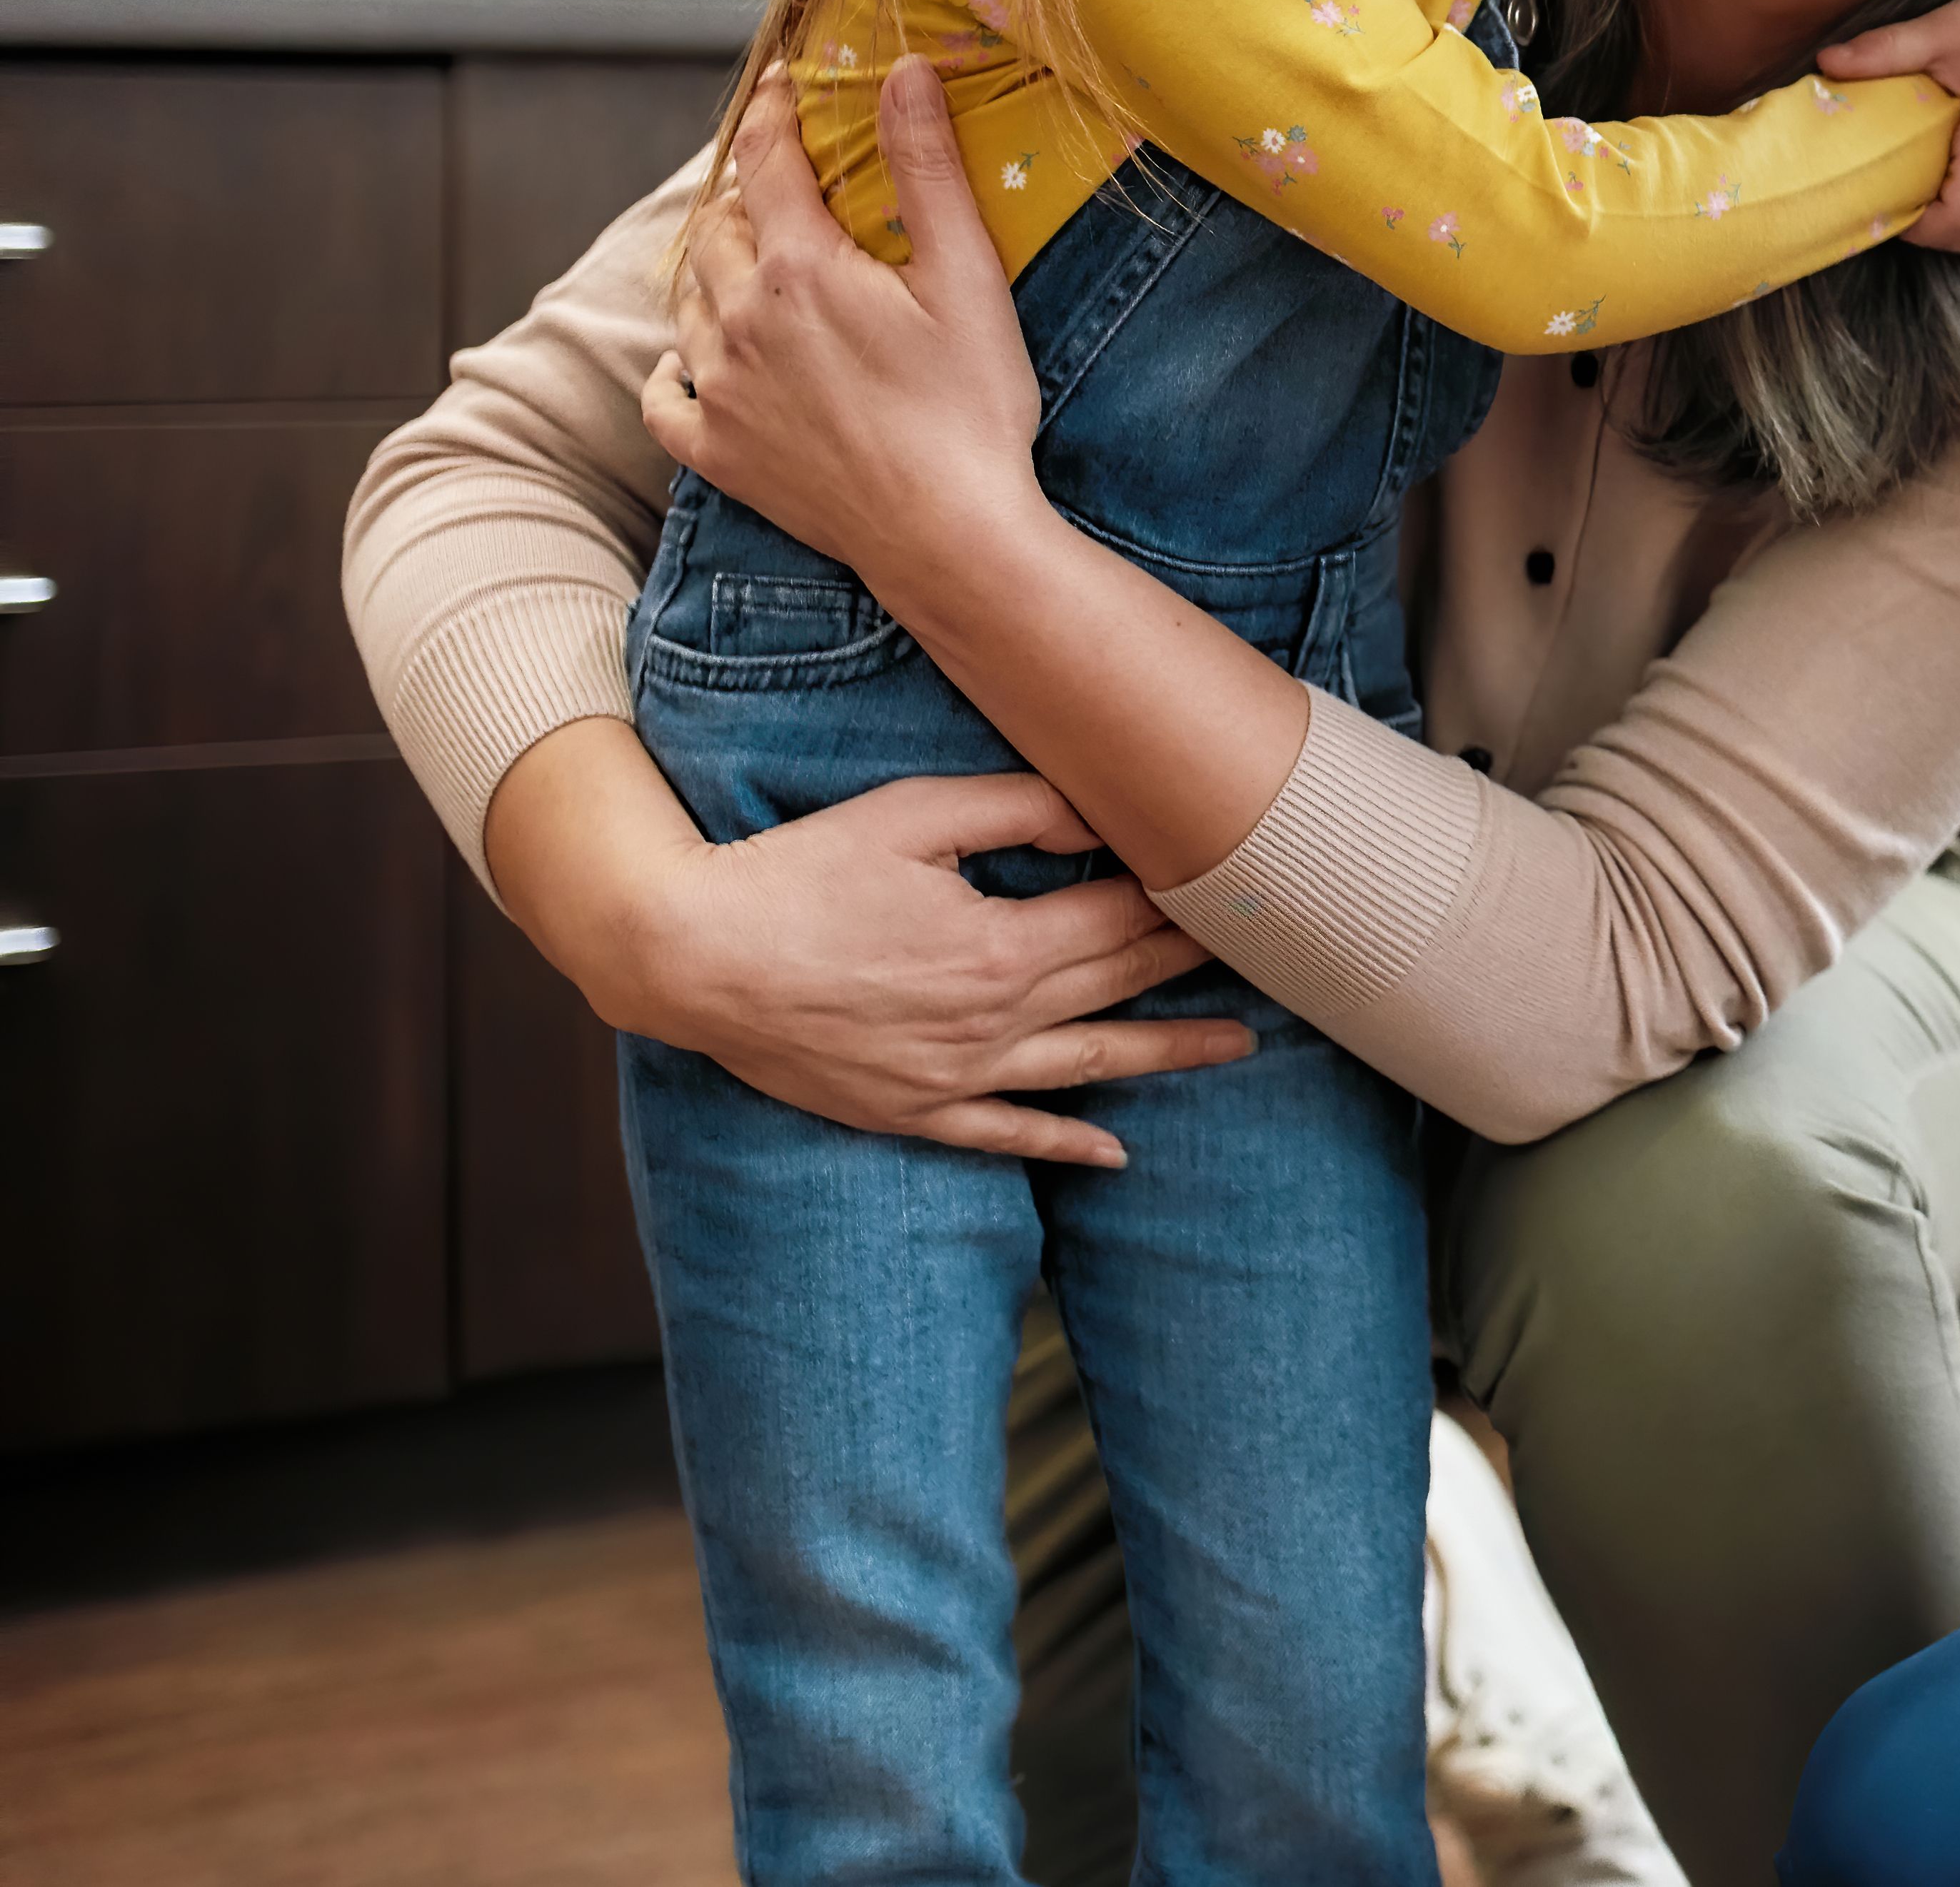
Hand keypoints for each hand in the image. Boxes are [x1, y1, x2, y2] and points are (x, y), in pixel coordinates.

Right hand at [484, 726, 1241, 1165]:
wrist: (689, 957)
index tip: (1237, 881)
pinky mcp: (911, 1111)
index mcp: (999, 946)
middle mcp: (991, 1021)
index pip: (1122, 919)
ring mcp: (953, 1075)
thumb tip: (1100, 806)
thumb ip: (1016, 808)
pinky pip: (1005, 1134)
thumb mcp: (911, 816)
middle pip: (1119, 987)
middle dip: (1194, 964)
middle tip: (1268, 950)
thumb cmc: (796, 874)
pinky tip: (1116, 1155)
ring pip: (1089, 1068)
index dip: (1181, 898)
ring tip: (1239, 1047)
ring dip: (1169, 1055)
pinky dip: (1066, 1145)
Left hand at [648, 58, 1047, 594]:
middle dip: (747, 198)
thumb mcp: (967, 278)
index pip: (766, 160)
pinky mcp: (718, 453)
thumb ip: (927, 169)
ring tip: (755, 270)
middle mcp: (741, 321)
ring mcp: (722, 390)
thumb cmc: (973, 409)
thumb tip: (903, 72)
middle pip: (717, 229)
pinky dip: (674, 369)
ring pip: (689, 303)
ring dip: (716, 273)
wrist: (948, 536)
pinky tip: (699, 363)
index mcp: (801, 268)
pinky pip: (665, 396)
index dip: (773, 112)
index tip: (782, 86)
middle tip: (784, 192)